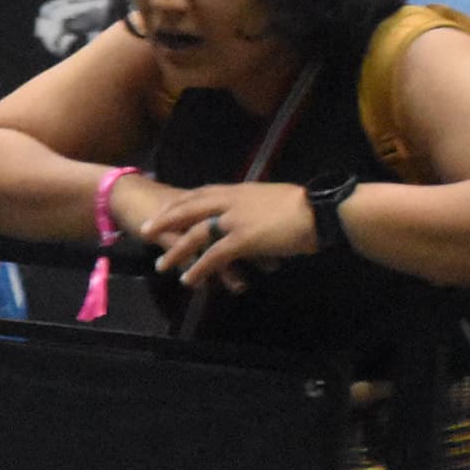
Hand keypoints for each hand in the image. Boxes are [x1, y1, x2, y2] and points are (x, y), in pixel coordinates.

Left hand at [145, 180, 317, 291]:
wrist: (324, 212)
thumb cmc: (308, 207)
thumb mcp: (274, 198)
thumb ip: (256, 204)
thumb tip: (252, 211)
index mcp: (241, 189)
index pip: (202, 192)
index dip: (181, 201)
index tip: (164, 208)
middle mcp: (233, 201)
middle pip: (188, 208)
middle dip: (164, 219)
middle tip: (145, 230)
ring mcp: (236, 219)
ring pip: (195, 234)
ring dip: (176, 250)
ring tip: (161, 265)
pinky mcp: (243, 239)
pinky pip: (213, 256)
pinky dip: (199, 268)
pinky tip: (188, 279)